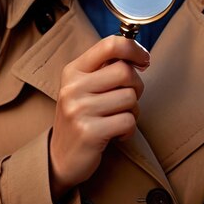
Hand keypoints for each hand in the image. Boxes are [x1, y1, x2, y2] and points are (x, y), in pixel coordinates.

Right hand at [49, 35, 149, 199]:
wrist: (60, 158)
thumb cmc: (82, 117)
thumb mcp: (84, 87)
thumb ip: (105, 69)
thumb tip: (138, 53)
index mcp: (74, 71)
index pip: (109, 45)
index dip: (134, 48)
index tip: (144, 60)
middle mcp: (73, 87)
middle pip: (125, 71)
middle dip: (137, 85)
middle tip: (129, 98)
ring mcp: (79, 109)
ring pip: (130, 98)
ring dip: (133, 111)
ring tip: (118, 118)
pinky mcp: (89, 132)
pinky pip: (128, 121)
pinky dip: (129, 130)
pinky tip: (116, 134)